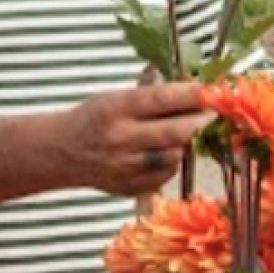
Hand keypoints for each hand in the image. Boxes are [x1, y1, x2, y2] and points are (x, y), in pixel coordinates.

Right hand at [57, 80, 212, 196]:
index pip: (162, 99)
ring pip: (174, 155)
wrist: (62, 152)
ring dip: (184, 143)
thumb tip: (191, 86)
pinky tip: (163, 152)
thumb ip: (150, 93)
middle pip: (175, 132)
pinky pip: (165, 175)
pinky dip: (171, 162)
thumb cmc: (93, 119)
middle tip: (211, 114)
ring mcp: (125, 166)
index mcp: (114, 108)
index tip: (211, 92)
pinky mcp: (130, 187)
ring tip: (182, 132)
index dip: (192, 95)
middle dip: (200, 121)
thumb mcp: (114, 96)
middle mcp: (120, 138)